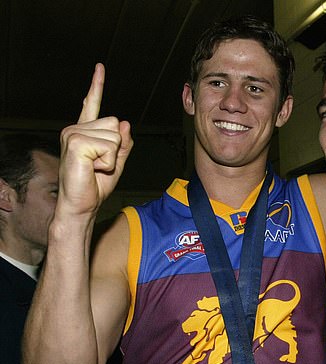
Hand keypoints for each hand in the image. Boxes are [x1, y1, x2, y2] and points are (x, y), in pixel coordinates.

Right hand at [57, 63, 132, 217]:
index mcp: (84, 132)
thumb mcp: (116, 163)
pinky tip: (92, 168)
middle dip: (116, 148)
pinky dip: (107, 161)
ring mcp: (73, 134)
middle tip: (98, 165)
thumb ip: (123, 144)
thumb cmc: (95, 186)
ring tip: (94, 168)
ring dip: (111, 156)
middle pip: (114, 123)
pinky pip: (109, 146)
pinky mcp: (76, 142)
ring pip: (114, 135)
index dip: (97, 85)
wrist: (81, 206)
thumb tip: (123, 123)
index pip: (91, 104)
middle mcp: (76, 129)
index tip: (100, 67)